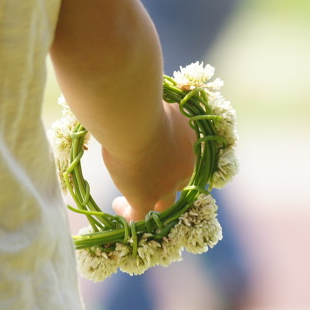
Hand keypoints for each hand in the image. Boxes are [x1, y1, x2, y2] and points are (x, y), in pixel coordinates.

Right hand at [102, 101, 196, 221]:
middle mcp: (184, 167)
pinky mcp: (145, 197)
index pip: (186, 156)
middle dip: (166, 182)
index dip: (174, 158)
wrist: (135, 120)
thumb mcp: (164, 100)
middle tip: (149, 179)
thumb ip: (167, 106)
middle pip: (179, 182)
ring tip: (131, 200)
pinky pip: (140, 215)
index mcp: (191, 142)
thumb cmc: (147, 103)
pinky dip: (129, 212)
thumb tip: (173, 95)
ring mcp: (167, 185)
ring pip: (164, 204)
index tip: (160, 154)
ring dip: (152, 203)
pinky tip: (118, 204)